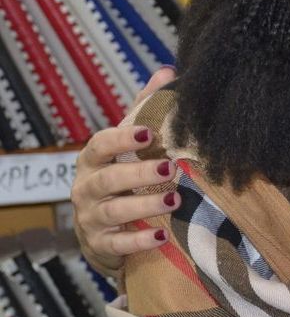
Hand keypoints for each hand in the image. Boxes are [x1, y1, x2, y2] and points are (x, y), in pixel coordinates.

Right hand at [70, 69, 177, 277]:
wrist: (104, 230)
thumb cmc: (121, 177)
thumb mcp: (130, 145)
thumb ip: (145, 110)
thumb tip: (167, 71)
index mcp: (94, 159)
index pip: (100, 144)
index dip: (122, 138)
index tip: (147, 134)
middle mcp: (86, 187)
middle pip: (107, 179)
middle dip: (137, 173)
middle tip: (170, 168)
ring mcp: (90, 217)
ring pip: (113, 211)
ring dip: (143, 204)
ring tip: (175, 199)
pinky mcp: (100, 244)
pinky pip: (116, 244)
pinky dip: (138, 241)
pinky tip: (161, 236)